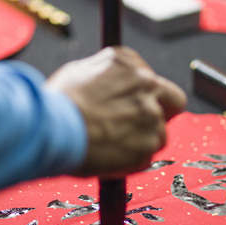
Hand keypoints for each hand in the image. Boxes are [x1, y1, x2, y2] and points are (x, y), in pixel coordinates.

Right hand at [46, 46, 185, 177]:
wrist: (52, 127)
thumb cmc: (59, 102)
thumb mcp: (80, 71)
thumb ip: (106, 77)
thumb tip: (107, 85)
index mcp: (129, 64)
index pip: (151, 79)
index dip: (143, 96)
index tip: (131, 107)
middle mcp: (146, 85)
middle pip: (173, 101)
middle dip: (162, 114)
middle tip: (140, 127)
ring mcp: (150, 116)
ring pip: (160, 133)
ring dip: (141, 141)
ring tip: (112, 145)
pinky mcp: (148, 144)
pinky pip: (147, 155)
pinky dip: (132, 160)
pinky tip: (110, 156)